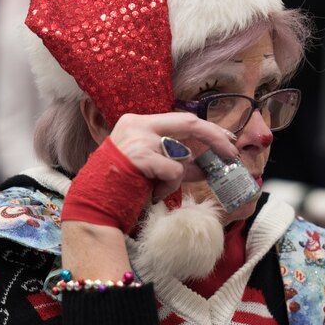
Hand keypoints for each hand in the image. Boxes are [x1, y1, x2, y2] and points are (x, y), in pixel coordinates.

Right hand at [109, 111, 237, 201]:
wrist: (93, 205)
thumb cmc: (120, 187)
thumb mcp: (149, 167)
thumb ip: (174, 161)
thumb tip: (206, 165)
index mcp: (138, 122)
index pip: (182, 119)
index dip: (208, 129)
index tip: (227, 139)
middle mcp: (138, 125)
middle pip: (190, 123)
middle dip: (216, 138)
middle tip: (232, 154)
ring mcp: (139, 139)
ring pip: (181, 155)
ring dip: (176, 178)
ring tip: (154, 189)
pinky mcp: (141, 157)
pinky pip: (175, 172)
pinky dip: (168, 187)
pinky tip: (150, 193)